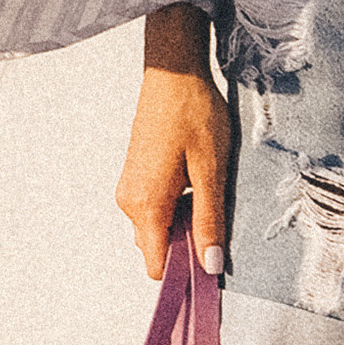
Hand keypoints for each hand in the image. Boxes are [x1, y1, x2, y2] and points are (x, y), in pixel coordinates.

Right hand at [117, 5, 229, 279]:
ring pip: (156, 230)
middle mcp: (129, 203)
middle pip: (157, 250)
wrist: (173, 71)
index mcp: (147, 206)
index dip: (184, 273)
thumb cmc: (194, 113)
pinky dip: (174, 209)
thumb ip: (210, 221)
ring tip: (204, 191)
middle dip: (186, 245)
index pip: (157, 266)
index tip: (211, 266)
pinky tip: (191, 181)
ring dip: (182, 224)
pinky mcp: (133, 179)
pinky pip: (153, 211)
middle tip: (215, 217)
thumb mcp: (211, 170)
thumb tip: (211, 266)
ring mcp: (128, 190)